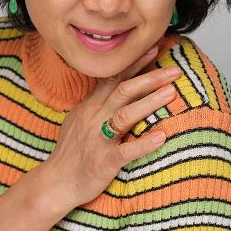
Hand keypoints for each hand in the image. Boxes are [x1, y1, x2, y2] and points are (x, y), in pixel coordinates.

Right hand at [44, 44, 180, 207]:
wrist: (56, 182)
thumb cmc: (71, 150)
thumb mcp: (79, 118)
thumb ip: (97, 102)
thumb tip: (115, 86)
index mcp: (90, 106)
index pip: (114, 78)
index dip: (135, 63)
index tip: (154, 49)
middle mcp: (94, 118)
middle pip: (123, 90)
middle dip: (150, 78)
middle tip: (174, 70)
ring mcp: (99, 140)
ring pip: (125, 115)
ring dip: (149, 102)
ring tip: (171, 92)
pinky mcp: (104, 162)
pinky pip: (125, 151)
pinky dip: (143, 144)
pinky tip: (161, 137)